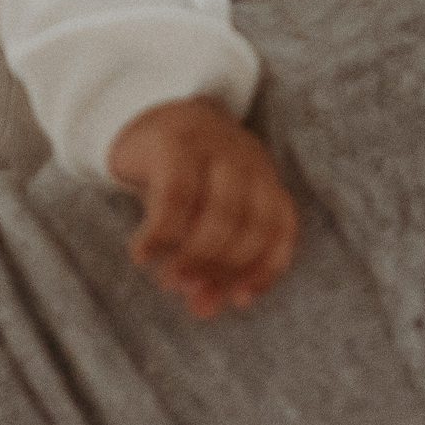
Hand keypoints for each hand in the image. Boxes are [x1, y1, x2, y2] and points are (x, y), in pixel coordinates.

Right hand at [105, 98, 298, 317]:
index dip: (266, 269)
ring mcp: (213, 146)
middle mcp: (246, 158)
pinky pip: (176, 196)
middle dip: (221, 268)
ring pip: (219, 212)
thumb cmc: (179, 179)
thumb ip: (207, 260)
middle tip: (189, 293)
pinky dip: (161, 233)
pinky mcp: (174, 142)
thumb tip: (202, 309)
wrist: (143, 115)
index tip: (239, 300)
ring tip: (168, 280)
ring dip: (195, 256)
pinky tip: (143, 254)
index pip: (281, 227)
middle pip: (249, 224)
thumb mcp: (198, 217)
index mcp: (263, 176)